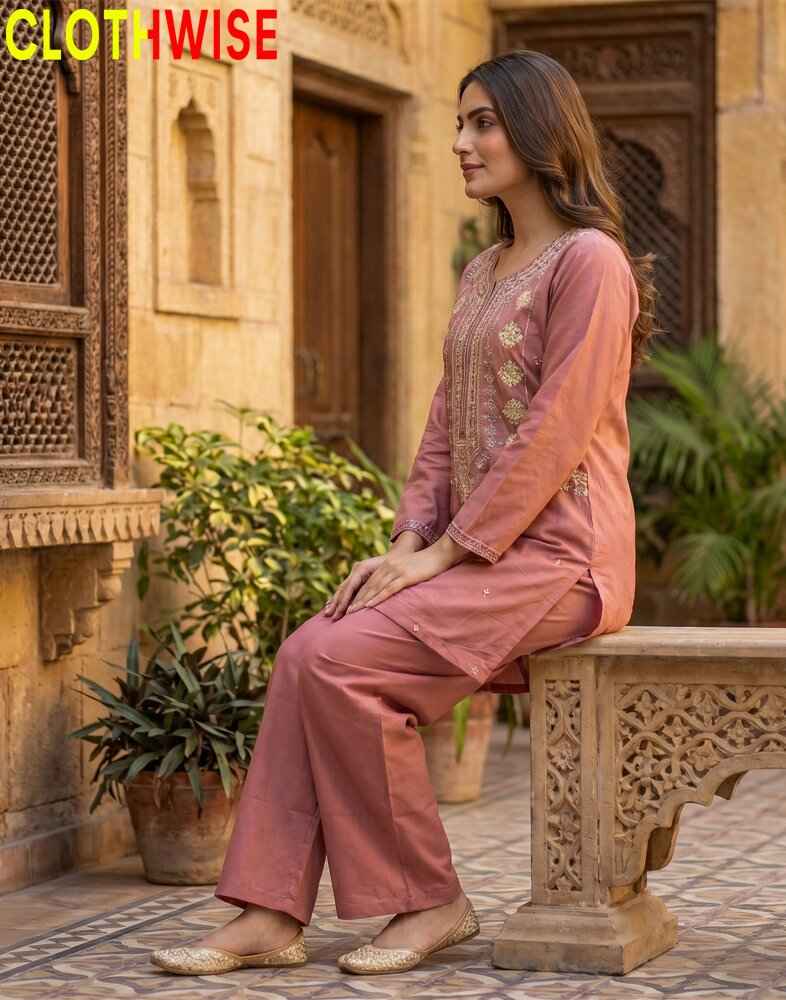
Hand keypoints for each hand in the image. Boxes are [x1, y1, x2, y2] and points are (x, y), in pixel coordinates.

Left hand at [322, 535, 466, 618]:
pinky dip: (378, 598)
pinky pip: (389, 590)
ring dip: (361, 602)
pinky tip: (369, 606)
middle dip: (353, 600)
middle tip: (342, 612)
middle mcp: (388, 568)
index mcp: (387, 566)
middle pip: (367, 586)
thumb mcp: (408, 570)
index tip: (345, 606)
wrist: (440, 554)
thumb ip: (398, 578)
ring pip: (375, 589)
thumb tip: (392, 589)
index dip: (356, 595)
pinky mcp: (405, 577)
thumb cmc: (426, 564)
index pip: (368, 583)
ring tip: (350, 612)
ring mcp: (396, 572)